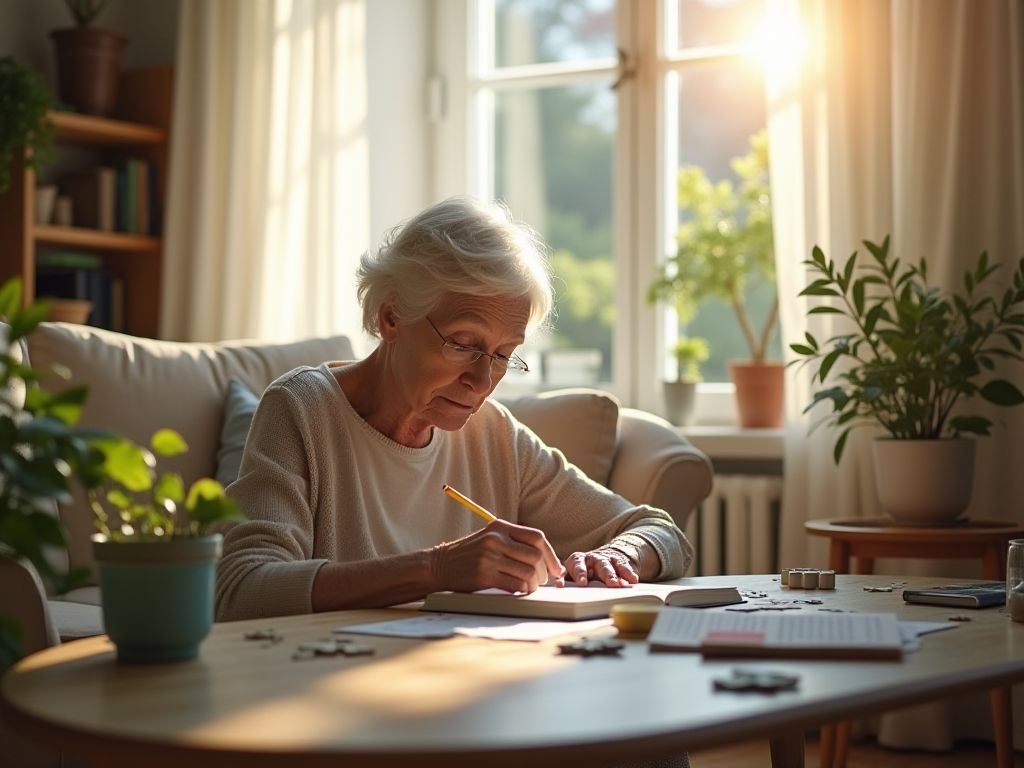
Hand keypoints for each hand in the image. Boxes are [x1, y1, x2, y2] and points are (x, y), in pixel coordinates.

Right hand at [431, 520, 565, 593]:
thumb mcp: (490, 538)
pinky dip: (522, 590)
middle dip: (544, 572)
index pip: (537, 537)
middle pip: (535, 555)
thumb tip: (546, 559)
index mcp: (500, 526)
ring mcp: (489, 557)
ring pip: (527, 572)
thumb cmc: (469, 554)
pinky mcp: (484, 575)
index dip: (551, 554)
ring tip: (530, 587)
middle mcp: (495, 539)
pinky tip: (519, 591)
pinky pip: (515, 585)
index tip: (556, 569)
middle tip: (542, 581)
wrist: (439, 565)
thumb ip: (514, 543)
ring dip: (534, 584)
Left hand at [563, 547, 638, 586]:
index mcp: (578, 560)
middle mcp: (592, 558)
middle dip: (600, 574)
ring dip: (613, 575)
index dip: (579, 573)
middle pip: (596, 565)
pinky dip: (628, 574)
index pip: (577, 565)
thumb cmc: (585, 571)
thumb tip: (560, 586)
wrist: (606, 557)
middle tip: (600, 583)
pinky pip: (624, 567)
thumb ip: (568, 580)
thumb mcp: (574, 575)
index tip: (581, 582)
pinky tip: (633, 580)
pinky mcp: (619, 562)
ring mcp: (606, 559)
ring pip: (609, 566)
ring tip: (618, 585)